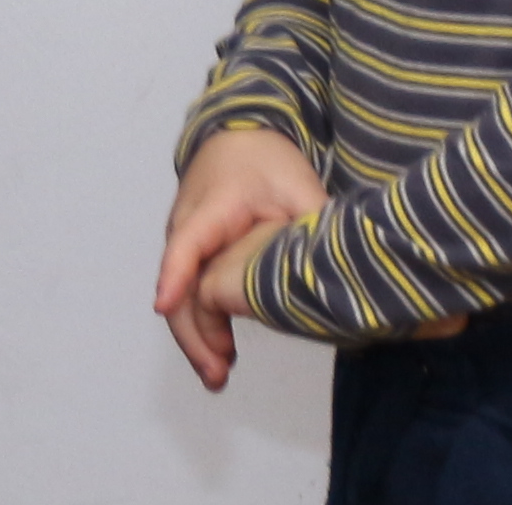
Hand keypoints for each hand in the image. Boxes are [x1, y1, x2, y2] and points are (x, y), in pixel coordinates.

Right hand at [152, 126, 320, 390]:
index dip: (177, 276)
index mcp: (211, 208)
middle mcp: (187, 227)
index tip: (166, 307)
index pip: (187, 244)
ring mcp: (186, 242)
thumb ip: (317, 223)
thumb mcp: (299, 186)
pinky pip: (191, 291)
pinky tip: (222, 351)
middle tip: (217, 371)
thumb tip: (344, 269)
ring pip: (181, 294)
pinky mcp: (195, 255)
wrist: (238, 138)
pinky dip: (202, 323)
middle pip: (178, 284)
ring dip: (196, 335)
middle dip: (192, 330)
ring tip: (218, 374)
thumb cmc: (266, 162)